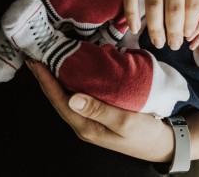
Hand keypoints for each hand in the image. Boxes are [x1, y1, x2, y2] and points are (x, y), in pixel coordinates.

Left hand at [25, 59, 198, 160]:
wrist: (163, 143)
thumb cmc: (145, 134)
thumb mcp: (125, 122)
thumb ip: (100, 111)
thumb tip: (72, 98)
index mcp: (86, 126)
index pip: (59, 101)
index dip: (45, 81)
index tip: (35, 62)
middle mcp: (85, 123)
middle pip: (59, 98)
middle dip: (47, 78)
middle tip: (39, 55)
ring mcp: (93, 119)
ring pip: (69, 95)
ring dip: (59, 78)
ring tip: (52, 59)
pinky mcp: (102, 113)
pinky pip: (83, 95)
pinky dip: (76, 80)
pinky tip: (77, 70)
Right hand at [119, 0, 198, 49]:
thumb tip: (190, 14)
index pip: (194, 3)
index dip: (190, 24)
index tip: (187, 35)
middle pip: (175, 10)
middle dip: (174, 33)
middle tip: (173, 46)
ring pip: (154, 7)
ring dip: (155, 29)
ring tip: (157, 43)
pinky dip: (132, 14)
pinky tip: (135, 28)